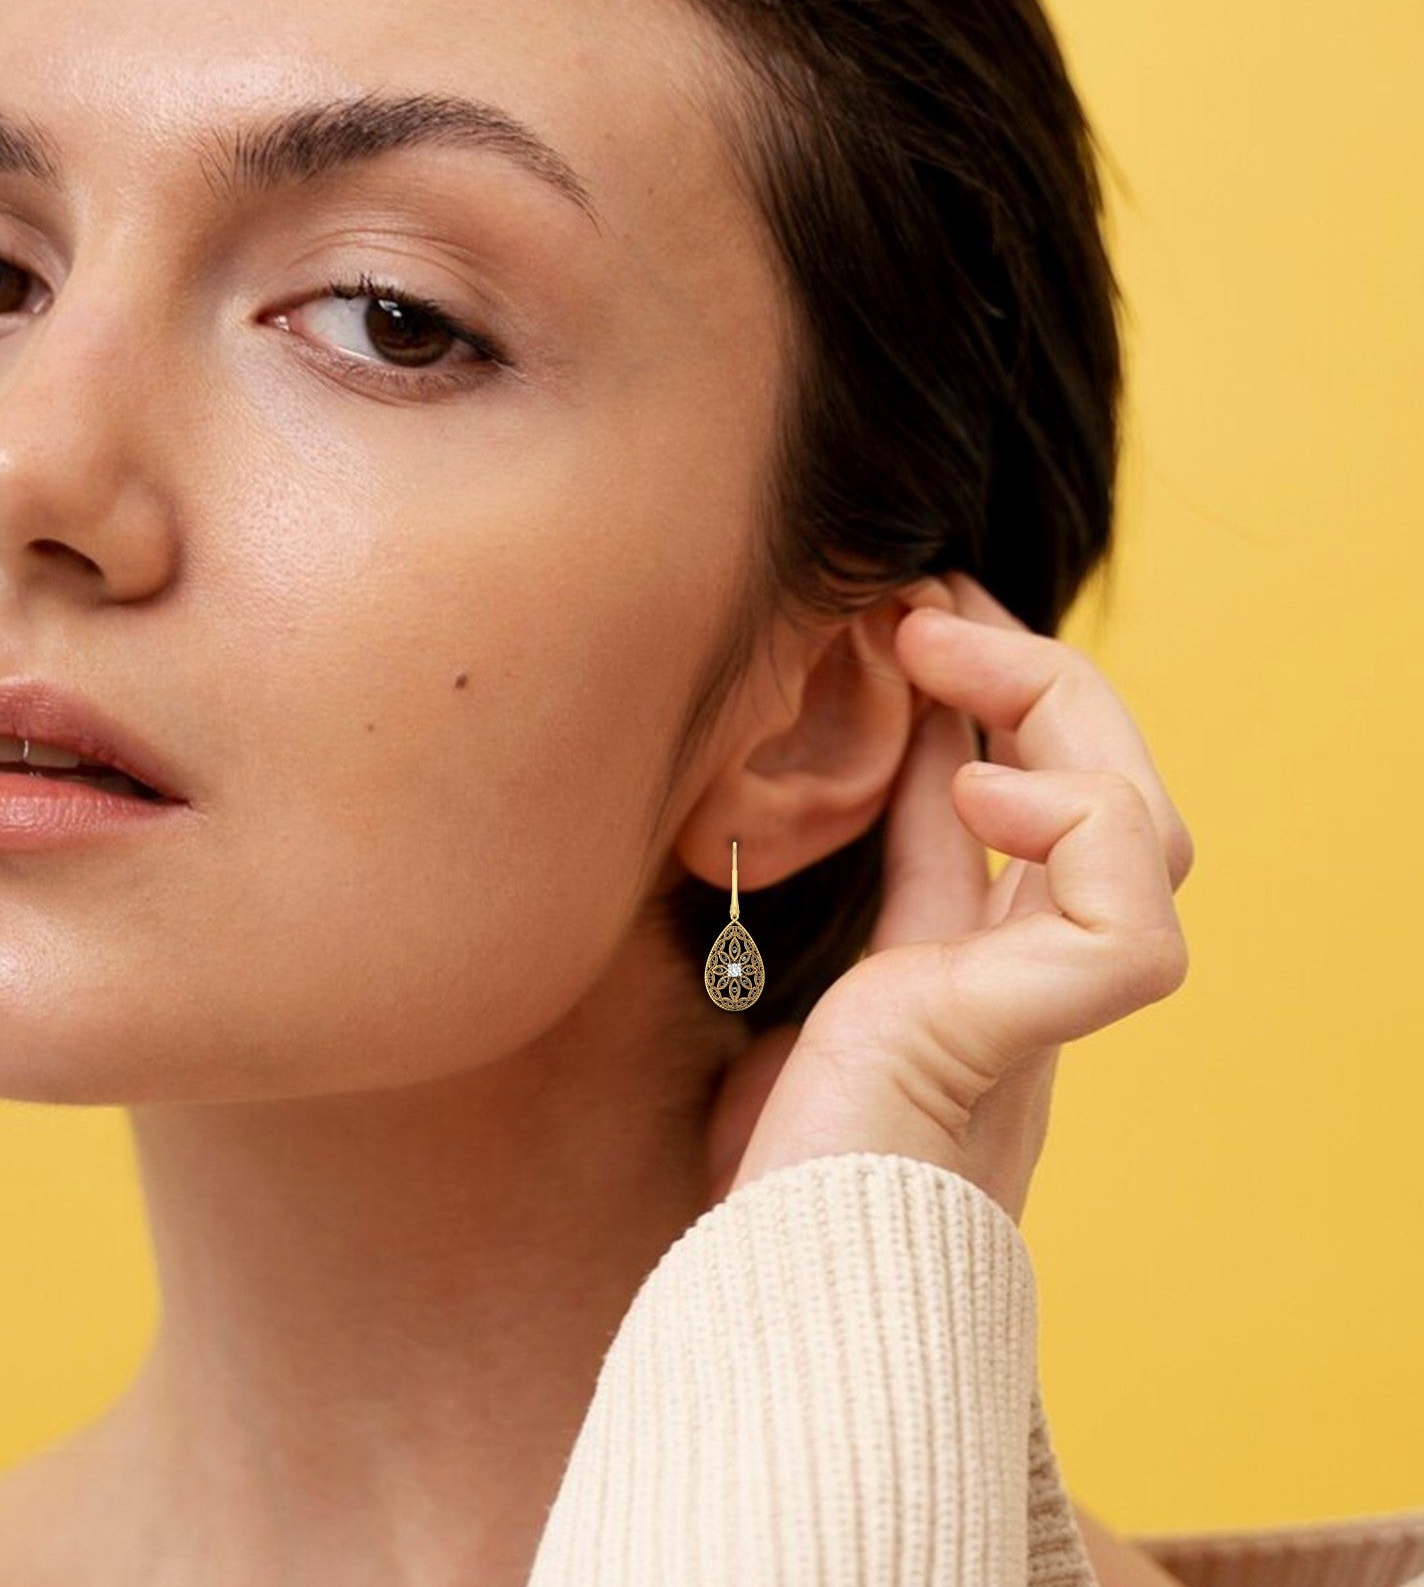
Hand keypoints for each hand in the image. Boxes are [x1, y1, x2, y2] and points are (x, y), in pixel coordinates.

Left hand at [703, 571, 1194, 1224]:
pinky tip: (973, 792)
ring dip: (1059, 710)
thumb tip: (857, 750)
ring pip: (1146, 830)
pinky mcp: (1021, 1041)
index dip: (988, 699)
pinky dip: (1077, 829)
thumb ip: (863, 880)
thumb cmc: (768, 1162)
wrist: (766, 1305)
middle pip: (1113, 796)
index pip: (1029, 802)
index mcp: (975, 966)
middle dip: (1035, 676)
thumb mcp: (813, 968)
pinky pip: (1137, 924)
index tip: (907, 623)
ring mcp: (1039, 1014)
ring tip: (940, 652)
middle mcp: (1029, 983)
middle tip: (923, 606)